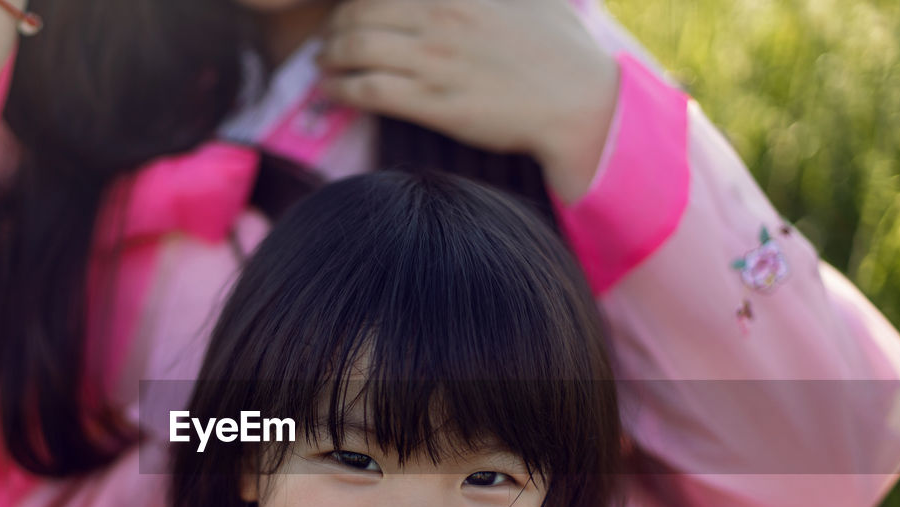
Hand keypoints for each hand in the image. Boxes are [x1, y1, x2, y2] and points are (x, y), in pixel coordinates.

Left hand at [318, 0, 618, 201]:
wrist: (577, 102)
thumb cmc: (558, 47)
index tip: (348, 9)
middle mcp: (441, 17)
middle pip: (360, 12)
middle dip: (334, 26)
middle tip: (327, 38)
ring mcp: (435, 61)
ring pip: (357, 48)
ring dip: (330, 56)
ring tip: (323, 63)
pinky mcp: (434, 104)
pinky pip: (369, 90)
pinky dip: (340, 88)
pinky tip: (330, 91)